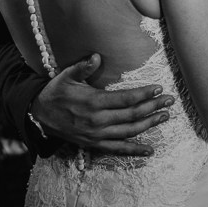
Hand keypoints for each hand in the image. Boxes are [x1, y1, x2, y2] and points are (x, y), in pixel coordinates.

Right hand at [30, 53, 174, 154]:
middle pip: (132, 115)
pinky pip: (117, 149)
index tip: (159, 88)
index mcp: (93, 102)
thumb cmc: (56, 92)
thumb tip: (96, 56)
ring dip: (149, 124)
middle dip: (153, 107)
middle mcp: (97, 120)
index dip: (144, 94)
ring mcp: (96, 135)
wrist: (38, 116)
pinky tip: (149, 150)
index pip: (125, 99)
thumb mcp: (66, 76)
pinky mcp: (94, 145)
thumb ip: (83, 67)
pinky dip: (134, 150)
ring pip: (129, 131)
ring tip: (165, 116)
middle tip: (170, 100)